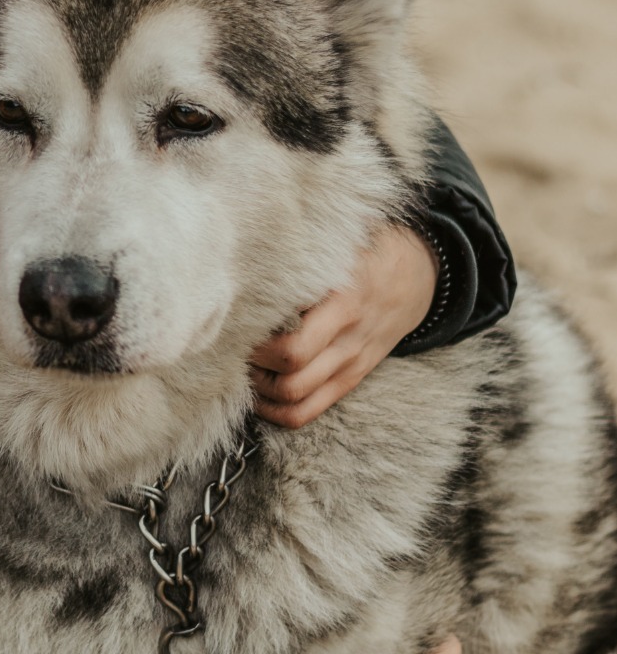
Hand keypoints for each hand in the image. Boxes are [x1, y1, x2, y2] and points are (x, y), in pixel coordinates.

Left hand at [250, 222, 437, 428]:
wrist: (418, 274)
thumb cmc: (367, 250)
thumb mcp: (343, 242)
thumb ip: (303, 250)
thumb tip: (250, 249)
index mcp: (343, 302)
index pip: (293, 344)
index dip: (256, 340)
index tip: (236, 324)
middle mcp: (348, 338)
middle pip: (290, 373)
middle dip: (253, 361)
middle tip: (235, 342)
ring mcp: (350, 362)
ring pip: (295, 397)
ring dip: (260, 386)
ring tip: (244, 363)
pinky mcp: (350, 378)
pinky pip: (308, 411)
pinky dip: (276, 410)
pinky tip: (258, 393)